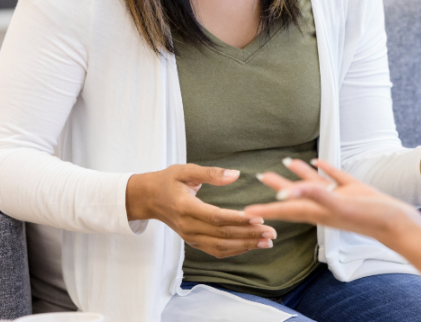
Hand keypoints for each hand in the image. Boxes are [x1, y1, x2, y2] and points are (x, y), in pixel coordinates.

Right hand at [125, 164, 276, 258]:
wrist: (148, 198)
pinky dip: (235, 250)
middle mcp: (188, 226)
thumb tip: (235, 174)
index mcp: (185, 208)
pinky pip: (216, 250)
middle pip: (222, 234)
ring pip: (221, 246)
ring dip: (245, 245)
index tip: (258, 218)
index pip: (215, 217)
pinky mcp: (193, 241)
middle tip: (271, 232)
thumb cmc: (168, 181)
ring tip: (267, 242)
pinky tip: (251, 245)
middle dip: (249, 235)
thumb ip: (210, 173)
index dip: (237, 219)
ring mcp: (190, 237)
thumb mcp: (185, 170)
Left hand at [246, 158, 420, 247]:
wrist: (397, 223)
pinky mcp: (353, 189)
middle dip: (277, 186)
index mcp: (318, 211)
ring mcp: (339, 197)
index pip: (286, 208)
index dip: (266, 208)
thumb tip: (287, 192)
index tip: (247, 211)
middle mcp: (325, 205)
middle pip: (295, 195)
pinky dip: (325, 169)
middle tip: (260, 176)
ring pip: (314, 184)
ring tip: (287, 162)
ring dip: (300, 173)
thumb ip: (314, 195)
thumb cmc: (370, 217)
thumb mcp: (340, 204)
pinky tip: (319, 161)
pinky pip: (334, 177)